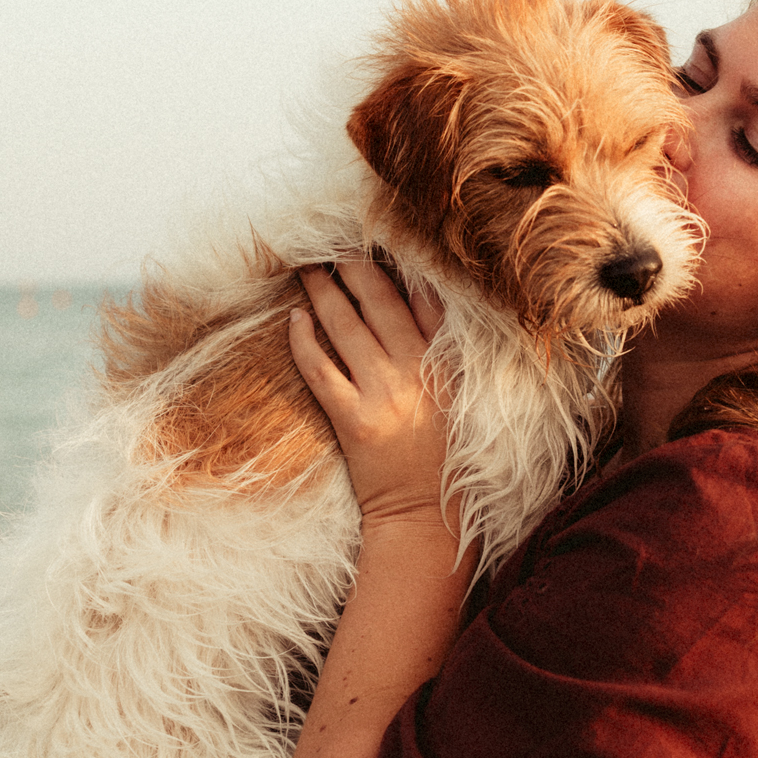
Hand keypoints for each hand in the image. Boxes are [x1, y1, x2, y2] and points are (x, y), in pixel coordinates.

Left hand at [288, 258, 453, 532]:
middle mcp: (417, 370)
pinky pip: (320, 369)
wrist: (427, 518)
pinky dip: (304, 341)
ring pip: (346, 326)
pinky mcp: (353, 420)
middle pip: (379, 301)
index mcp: (449, 363)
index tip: (380, 239)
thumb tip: (426, 302)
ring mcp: (384, 393)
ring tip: (307, 268)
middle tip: (333, 242)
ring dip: (323, 292)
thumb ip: (449, 353)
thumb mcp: (463, 400)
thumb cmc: (447, 462)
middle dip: (353, 266)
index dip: (400, 264)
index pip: (424, 298)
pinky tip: (295, 319)